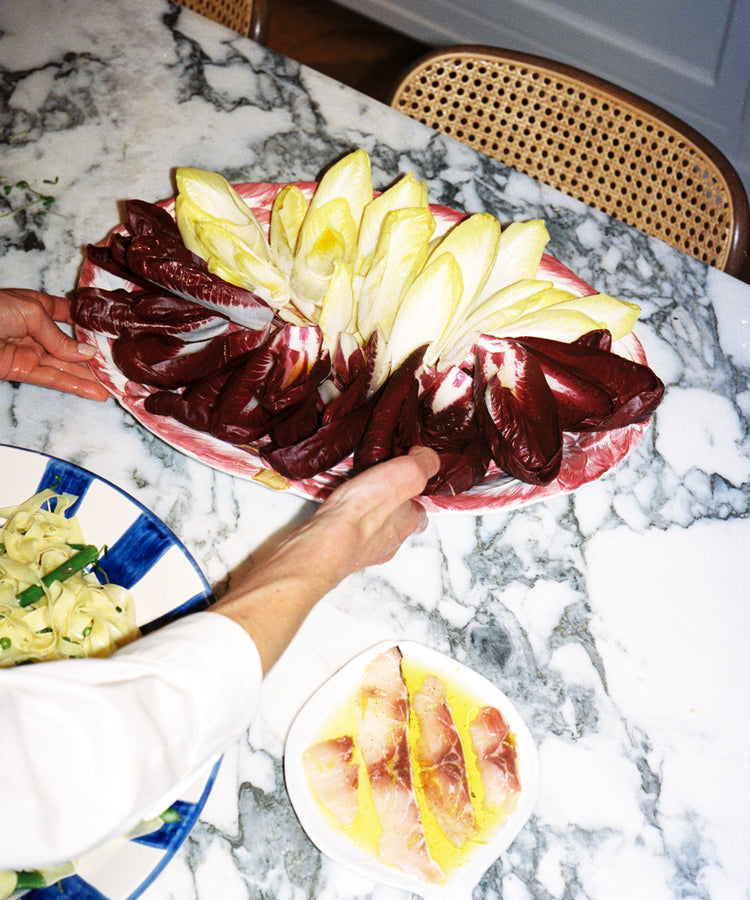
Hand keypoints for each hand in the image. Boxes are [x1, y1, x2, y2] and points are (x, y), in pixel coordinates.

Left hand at [0, 288, 108, 400]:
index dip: (86, 321)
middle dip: (93, 355)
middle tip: (118, 366)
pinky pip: (52, 379)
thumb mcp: (30, 312)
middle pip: (70, 344)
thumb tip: (87, 353)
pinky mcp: (21, 371)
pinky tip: (94, 392)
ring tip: (114, 386)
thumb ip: (59, 336)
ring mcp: (28, 351)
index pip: (66, 313)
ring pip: (64, 366)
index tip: (110, 331)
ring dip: (89, 376)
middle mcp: (34, 329)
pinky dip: (73, 386)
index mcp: (35, 305)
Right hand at [211, 446, 439, 672]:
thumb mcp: (406, 474)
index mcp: (408, 523)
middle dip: (387, 506)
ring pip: (369, 531)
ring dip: (363, 516)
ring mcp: (363, 551)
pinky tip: (333, 513)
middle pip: (395, 523)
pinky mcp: (338, 553)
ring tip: (351, 495)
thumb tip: (427, 456)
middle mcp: (389, 541)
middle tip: (374, 485)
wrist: (325, 542)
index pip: (420, 511)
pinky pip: (343, 536)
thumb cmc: (364, 510)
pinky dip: (341, 524)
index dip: (414, 494)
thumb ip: (422, 463)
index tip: (403, 477)